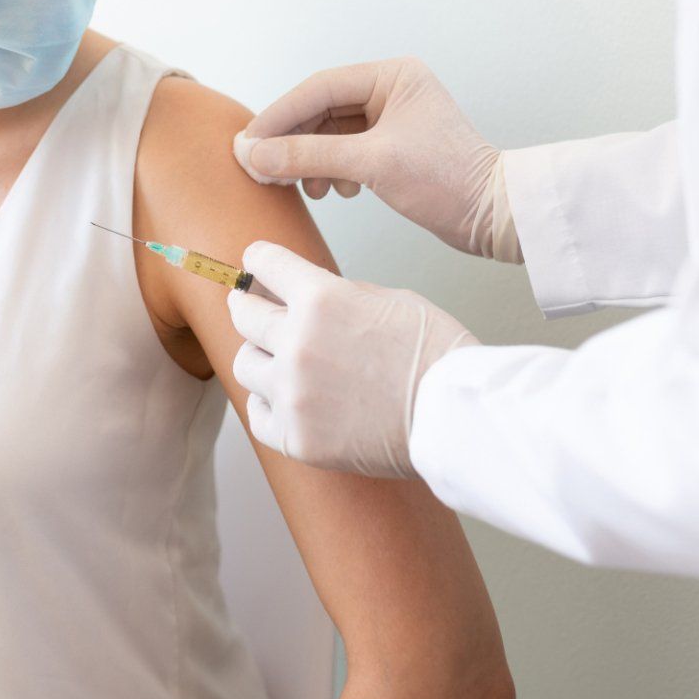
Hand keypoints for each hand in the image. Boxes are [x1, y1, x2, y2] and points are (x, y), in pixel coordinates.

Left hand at [228, 242, 480, 478]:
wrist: (456, 418)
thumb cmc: (438, 356)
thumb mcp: (393, 300)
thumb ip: (342, 297)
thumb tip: (310, 299)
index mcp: (321, 299)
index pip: (265, 264)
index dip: (259, 260)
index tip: (254, 263)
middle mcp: (297, 343)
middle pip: (242, 313)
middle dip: (248, 305)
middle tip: (250, 307)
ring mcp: (293, 393)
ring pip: (244, 364)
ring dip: (260, 358)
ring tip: (277, 361)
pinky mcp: (296, 437)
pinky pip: (258, 414)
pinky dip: (268, 404)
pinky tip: (285, 400)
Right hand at [234, 57, 521, 261]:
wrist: (494, 217)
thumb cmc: (447, 181)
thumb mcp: (371, 165)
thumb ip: (308, 155)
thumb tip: (252, 153)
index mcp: (392, 76)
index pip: (318, 89)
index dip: (278, 116)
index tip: (246, 143)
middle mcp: (391, 89)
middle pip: (319, 110)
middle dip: (291, 142)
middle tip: (260, 169)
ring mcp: (391, 118)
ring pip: (329, 133)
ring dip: (309, 160)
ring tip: (303, 187)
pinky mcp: (391, 147)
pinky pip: (344, 151)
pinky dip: (329, 170)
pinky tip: (334, 191)